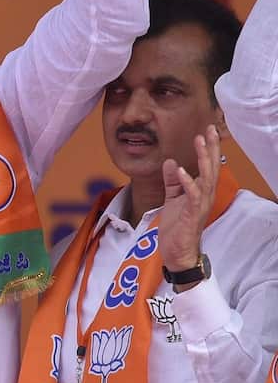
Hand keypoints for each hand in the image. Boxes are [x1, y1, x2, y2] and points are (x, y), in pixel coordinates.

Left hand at [158, 124, 220, 288]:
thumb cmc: (177, 227)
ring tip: (199, 142)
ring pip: (205, 179)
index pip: (206, 167)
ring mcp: (199, 207)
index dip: (208, 150)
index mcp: (200, 193)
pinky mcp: (190, 216)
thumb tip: (171, 162)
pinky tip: (181, 170)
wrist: (176, 252)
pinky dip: (187, 182)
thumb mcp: (172, 199)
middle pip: (210, 169)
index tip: (206, 131)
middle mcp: (204, 197)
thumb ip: (172, 182)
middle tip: (209, 129)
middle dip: (210, 149)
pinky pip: (191, 196)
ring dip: (202, 160)